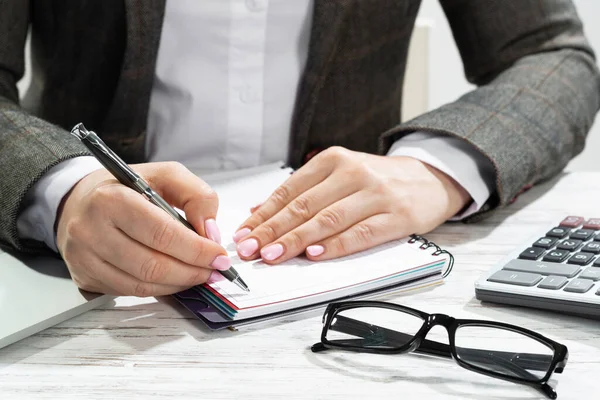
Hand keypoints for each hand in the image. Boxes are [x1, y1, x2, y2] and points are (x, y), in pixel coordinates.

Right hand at [56, 162, 229, 295]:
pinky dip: (160, 290)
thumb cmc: (126, 188)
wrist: (79, 200)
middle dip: (192, 271)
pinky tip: (176, 279)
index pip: (162, 234)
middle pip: (152, 265)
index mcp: (111, 199)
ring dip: (179, 284)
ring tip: (200, 274)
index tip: (219, 256)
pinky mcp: (84, 277)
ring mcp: (84, 258)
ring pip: (142, 285)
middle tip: (215, 270)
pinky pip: (130, 292)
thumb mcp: (165, 175)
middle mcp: (91, 230)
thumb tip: (210, 232)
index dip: (196, 250)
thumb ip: (196, 196)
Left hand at [233, 147, 469, 262]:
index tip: (244, 233)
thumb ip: (303, 190)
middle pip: (304, 206)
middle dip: (272, 230)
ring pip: (328, 219)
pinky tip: (315, 254)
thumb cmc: (378, 180)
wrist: (430, 177)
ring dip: (296, 240)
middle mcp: (353, 173)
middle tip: (250, 250)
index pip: (290, 190)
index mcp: (334, 160)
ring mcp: (376, 194)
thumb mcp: (340, 174)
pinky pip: (361, 233)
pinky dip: (336, 245)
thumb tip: (261, 209)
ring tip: (273, 256)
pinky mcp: (396, 216)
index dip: (264, 214)